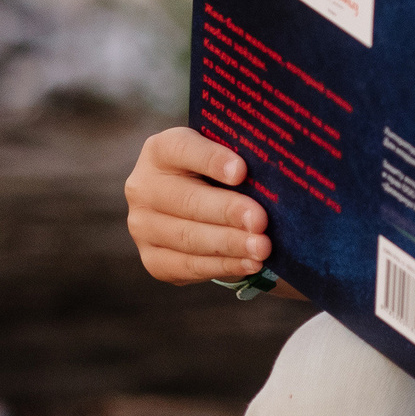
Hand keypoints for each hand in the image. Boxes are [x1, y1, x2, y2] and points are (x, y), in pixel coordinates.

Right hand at [124, 126, 272, 284]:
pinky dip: (223, 266)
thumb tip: (271, 170)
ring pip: (188, 238)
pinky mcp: (152, 259)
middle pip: (187, 201)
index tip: (241, 171)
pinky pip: (187, 266)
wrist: (197, 202)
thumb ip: (240, 154)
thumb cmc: (220, 171)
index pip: (183, 150)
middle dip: (228, 212)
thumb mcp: (225, 153)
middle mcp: (143, 187)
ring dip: (229, 245)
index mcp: (160, 150)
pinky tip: (249, 264)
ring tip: (262, 247)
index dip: (212, 160)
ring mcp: (142, 226)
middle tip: (260, 221)